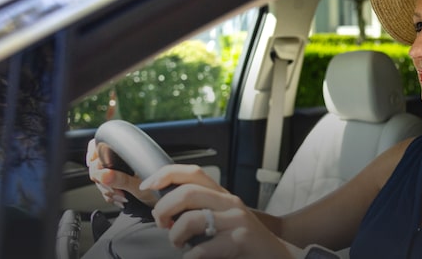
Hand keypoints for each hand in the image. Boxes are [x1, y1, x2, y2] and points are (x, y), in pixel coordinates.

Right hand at [85, 139, 158, 207]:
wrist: (166, 201)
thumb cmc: (160, 190)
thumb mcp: (139, 185)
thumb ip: (121, 180)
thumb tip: (103, 174)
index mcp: (125, 152)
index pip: (98, 144)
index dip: (93, 153)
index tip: (94, 165)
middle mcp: (121, 159)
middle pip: (96, 165)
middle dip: (102, 180)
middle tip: (115, 189)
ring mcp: (118, 170)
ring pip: (100, 178)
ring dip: (107, 190)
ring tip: (122, 197)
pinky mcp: (119, 181)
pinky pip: (105, 187)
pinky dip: (110, 195)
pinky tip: (120, 200)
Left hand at [142, 165, 294, 258]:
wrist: (275, 255)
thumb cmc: (243, 240)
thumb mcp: (223, 217)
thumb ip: (201, 208)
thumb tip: (165, 209)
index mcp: (222, 194)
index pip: (192, 172)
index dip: (165, 175)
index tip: (147, 186)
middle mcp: (229, 202)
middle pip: (187, 192)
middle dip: (164, 209)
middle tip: (162, 224)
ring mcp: (236, 221)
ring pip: (191, 219)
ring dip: (175, 235)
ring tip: (178, 244)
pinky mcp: (239, 240)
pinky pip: (202, 249)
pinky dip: (190, 257)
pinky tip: (193, 258)